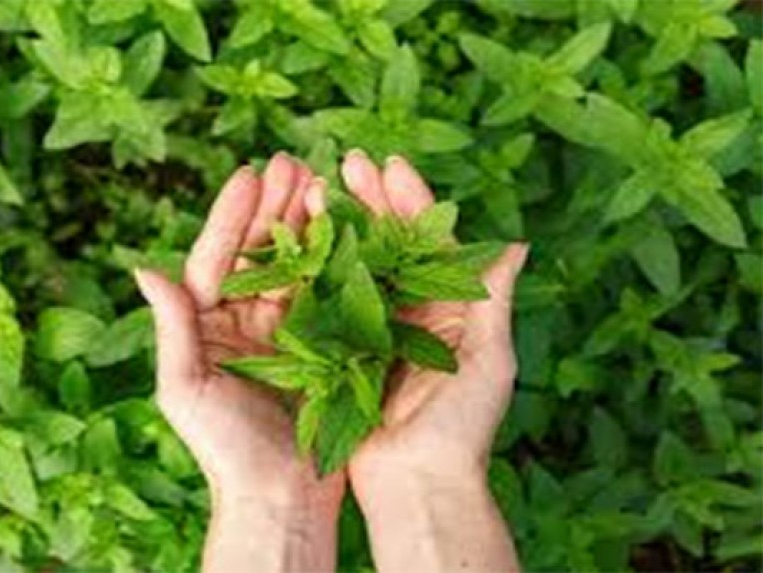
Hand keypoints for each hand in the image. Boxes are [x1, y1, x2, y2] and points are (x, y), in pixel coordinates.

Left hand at [134, 153, 342, 572]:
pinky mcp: (322, 344)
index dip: (232, 215)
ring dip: (306, 223)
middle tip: (294, 161)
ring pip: (295, 264)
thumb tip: (144, 268)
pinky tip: (347, 227)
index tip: (250, 172)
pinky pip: (326, 293)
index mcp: (208, 325)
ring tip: (322, 180)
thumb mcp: (187, 390)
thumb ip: (172, 329)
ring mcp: (286, 330)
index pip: (217, 257)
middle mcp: (245, 320)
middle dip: (275, 206)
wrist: (280, 496)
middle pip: (259, 251)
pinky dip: (335, 259)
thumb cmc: (225, 451)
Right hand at [341, 150, 525, 571]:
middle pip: (390, 245)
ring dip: (342, 227)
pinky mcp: (343, 352)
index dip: (412, 201)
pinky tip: (301, 241)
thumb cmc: (462, 428)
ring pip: (357, 267)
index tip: (390, 163)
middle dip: (371, 202)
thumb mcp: (489, 360)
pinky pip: (330, 303)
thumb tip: (519, 244)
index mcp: (450, 309)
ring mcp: (375, 331)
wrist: (417, 484)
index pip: (431, 242)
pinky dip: (318, 272)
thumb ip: (495, 300)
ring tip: (320, 189)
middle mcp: (412, 313)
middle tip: (347, 164)